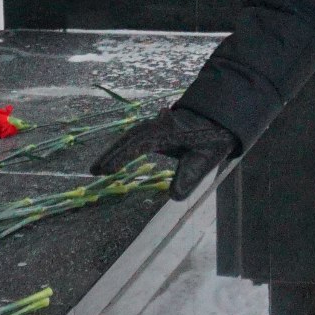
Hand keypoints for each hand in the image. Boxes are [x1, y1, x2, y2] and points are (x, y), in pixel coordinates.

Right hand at [91, 106, 238, 199]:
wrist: (220, 117)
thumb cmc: (213, 138)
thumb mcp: (205, 160)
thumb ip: (190, 177)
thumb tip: (173, 197)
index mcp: (167, 131)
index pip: (138, 143)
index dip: (122, 156)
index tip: (107, 170)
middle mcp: (158, 125)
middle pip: (129, 137)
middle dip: (111, 153)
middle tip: (94, 171)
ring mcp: (156, 124)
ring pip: (131, 135)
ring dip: (115, 149)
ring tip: (100, 166)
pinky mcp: (157, 127)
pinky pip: (136, 135)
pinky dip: (124, 146)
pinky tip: (118, 155)